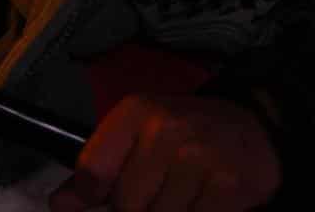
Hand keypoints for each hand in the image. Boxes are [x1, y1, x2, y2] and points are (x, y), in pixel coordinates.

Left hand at [50, 94, 279, 211]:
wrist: (254, 128)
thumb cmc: (185, 135)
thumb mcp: (137, 135)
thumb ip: (97, 168)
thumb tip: (60, 204)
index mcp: (135, 112)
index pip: (93, 171)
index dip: (89, 197)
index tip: (94, 201)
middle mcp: (167, 129)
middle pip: (126, 204)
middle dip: (137, 208)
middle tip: (157, 191)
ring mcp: (200, 158)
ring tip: (181, 195)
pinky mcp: (229, 186)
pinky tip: (200, 203)